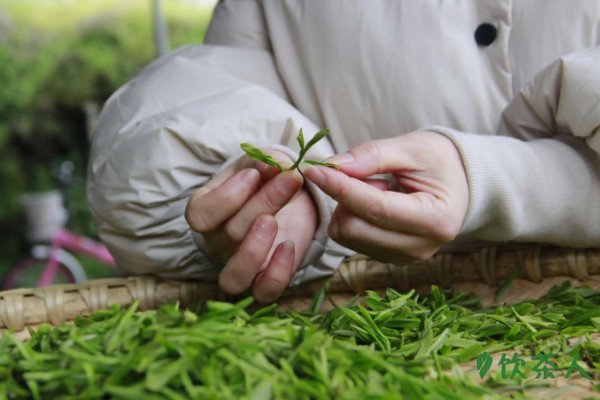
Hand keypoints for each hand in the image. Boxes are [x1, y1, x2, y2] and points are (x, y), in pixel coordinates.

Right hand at [185, 151, 317, 302]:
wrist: (288, 199)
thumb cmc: (264, 180)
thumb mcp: (260, 164)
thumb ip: (264, 162)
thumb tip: (274, 165)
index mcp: (205, 212)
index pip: (200, 215)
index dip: (227, 196)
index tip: (255, 173)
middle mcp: (217, 243)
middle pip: (230, 234)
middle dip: (264, 202)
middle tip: (291, 178)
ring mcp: (239, 267)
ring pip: (235, 277)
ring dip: (256, 249)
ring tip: (275, 221)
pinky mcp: (265, 281)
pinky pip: (265, 292)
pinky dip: (278, 273)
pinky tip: (290, 245)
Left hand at [302, 131, 467, 263]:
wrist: (461, 184)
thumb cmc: (439, 161)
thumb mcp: (412, 147)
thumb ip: (373, 155)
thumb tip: (334, 166)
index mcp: (435, 219)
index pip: (375, 208)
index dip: (341, 188)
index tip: (314, 169)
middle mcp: (421, 247)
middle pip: (355, 228)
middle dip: (345, 196)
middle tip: (363, 173)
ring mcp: (405, 257)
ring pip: (348, 236)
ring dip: (348, 206)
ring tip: (376, 186)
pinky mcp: (391, 258)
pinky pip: (352, 240)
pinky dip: (353, 217)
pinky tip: (376, 202)